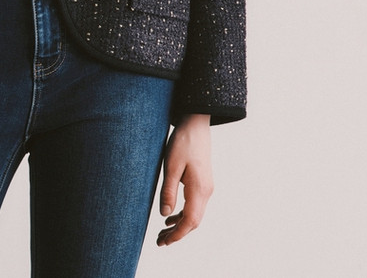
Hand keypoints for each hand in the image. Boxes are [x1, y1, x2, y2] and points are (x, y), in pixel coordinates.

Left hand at [156, 113, 212, 245]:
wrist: (196, 124)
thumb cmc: (183, 142)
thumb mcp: (171, 166)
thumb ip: (168, 191)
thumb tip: (164, 214)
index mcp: (199, 189)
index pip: (189, 221)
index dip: (176, 235)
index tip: (162, 242)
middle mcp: (206, 191)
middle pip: (194, 221)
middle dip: (177, 233)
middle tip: (159, 240)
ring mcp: (206, 187)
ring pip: (195, 214)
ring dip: (180, 225)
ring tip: (162, 230)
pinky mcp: (203, 182)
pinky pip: (195, 205)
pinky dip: (183, 214)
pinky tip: (170, 214)